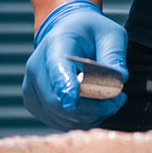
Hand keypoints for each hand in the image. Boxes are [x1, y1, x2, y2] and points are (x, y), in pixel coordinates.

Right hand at [21, 0, 126, 129]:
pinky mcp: (35, 103)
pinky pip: (58, 121)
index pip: (57, 71)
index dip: (65, 88)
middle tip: (118, 99)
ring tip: (110, 101)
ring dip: (89, 116)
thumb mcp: (111, 34)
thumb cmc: (91, 33)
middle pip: (58, 102)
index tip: (73, 102)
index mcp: (55, 45)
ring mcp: (32, 88)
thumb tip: (119, 80)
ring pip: (60, 117)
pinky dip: (80, 120)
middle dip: (92, 108)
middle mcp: (36, 68)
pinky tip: (94, 107)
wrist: (67, 31)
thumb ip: (114, 56)